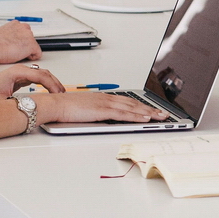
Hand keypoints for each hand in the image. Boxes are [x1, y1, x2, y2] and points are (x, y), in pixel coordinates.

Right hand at [0, 22, 41, 63]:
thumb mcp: (0, 33)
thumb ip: (8, 34)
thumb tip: (8, 39)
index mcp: (16, 24)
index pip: (24, 33)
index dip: (20, 41)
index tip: (16, 45)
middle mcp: (24, 27)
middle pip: (30, 39)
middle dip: (24, 45)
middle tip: (15, 51)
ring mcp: (29, 36)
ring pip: (33, 46)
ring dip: (27, 51)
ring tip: (16, 54)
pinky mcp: (32, 45)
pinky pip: (37, 54)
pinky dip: (32, 57)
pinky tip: (22, 57)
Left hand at [0, 65, 64, 101]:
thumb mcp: (3, 102)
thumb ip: (19, 103)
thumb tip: (33, 108)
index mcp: (17, 72)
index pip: (41, 76)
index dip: (52, 85)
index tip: (59, 94)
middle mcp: (20, 70)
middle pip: (45, 73)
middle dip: (56, 83)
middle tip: (63, 94)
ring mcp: (20, 73)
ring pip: (42, 75)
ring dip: (52, 83)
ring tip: (59, 93)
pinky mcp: (20, 78)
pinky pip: (37, 78)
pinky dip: (46, 84)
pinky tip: (49, 91)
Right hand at [34, 92, 167, 123]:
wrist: (54, 104)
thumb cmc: (65, 108)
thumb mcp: (84, 110)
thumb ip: (95, 113)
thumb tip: (102, 119)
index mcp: (102, 97)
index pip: (127, 101)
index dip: (141, 106)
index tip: (151, 110)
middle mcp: (107, 98)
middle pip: (134, 103)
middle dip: (150, 109)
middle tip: (164, 113)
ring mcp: (105, 103)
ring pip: (132, 108)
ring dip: (148, 112)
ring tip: (161, 117)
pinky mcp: (103, 110)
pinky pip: (124, 114)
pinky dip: (136, 116)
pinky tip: (146, 118)